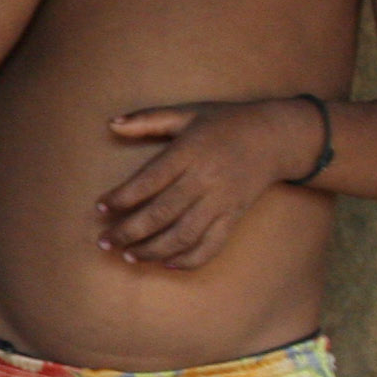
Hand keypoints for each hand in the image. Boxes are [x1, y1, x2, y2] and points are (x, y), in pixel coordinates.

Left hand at [98, 97, 323, 269]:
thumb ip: (147, 119)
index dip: (121, 198)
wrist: (276, 137)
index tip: (100, 208)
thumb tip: (111, 124)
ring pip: (183, 235)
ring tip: (129, 256)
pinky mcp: (234, 217)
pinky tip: (167, 263)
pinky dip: (189, 260)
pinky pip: (212, 245)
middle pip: (162, 213)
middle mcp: (204, 179)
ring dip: (153, 251)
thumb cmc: (225, 122)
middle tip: (105, 242)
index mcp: (189, 152)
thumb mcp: (186, 113)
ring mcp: (221, 201)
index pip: (148, 181)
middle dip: (129, 232)